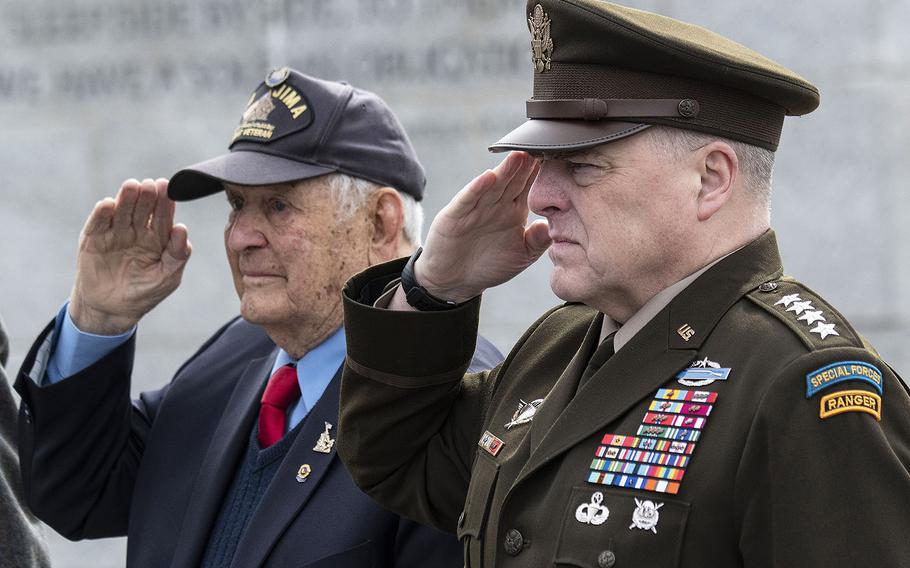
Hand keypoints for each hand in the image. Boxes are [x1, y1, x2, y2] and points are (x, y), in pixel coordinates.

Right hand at [68, 178, 191, 334]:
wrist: (112, 310)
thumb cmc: (144, 293)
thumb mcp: (166, 277)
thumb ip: (177, 255)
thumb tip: (183, 229)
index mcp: (157, 237)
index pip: (163, 217)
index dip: (166, 203)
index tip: (169, 190)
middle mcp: (136, 231)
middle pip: (142, 209)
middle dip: (148, 197)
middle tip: (151, 185)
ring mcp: (115, 233)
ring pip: (121, 211)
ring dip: (126, 198)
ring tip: (132, 186)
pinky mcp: (93, 238)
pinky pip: (98, 223)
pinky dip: (102, 214)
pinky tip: (108, 204)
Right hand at [415, 152, 550, 302]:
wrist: (454, 281)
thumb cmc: (489, 265)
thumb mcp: (521, 255)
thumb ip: (538, 241)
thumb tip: (553, 225)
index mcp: (514, 210)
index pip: (530, 187)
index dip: (542, 174)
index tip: (560, 159)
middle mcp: (496, 204)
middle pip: (513, 180)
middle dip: (526, 165)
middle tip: (542, 146)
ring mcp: (475, 207)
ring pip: (493, 185)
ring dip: (505, 171)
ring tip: (519, 156)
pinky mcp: (455, 215)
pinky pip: (468, 200)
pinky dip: (477, 188)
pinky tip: (488, 177)